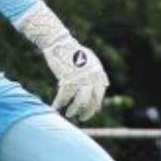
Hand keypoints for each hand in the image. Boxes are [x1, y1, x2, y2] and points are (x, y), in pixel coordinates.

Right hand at [14, 0, 109, 121]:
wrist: (58, 42)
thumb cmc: (72, 52)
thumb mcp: (90, 60)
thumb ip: (98, 72)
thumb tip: (106, 84)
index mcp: (98, 72)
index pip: (99, 95)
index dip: (94, 106)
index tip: (88, 111)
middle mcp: (92, 76)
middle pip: (92, 101)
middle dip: (86, 112)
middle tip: (80, 117)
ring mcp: (81, 77)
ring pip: (80, 102)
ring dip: (74, 110)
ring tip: (68, 114)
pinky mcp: (67, 78)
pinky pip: (64, 97)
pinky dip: (59, 103)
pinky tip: (54, 107)